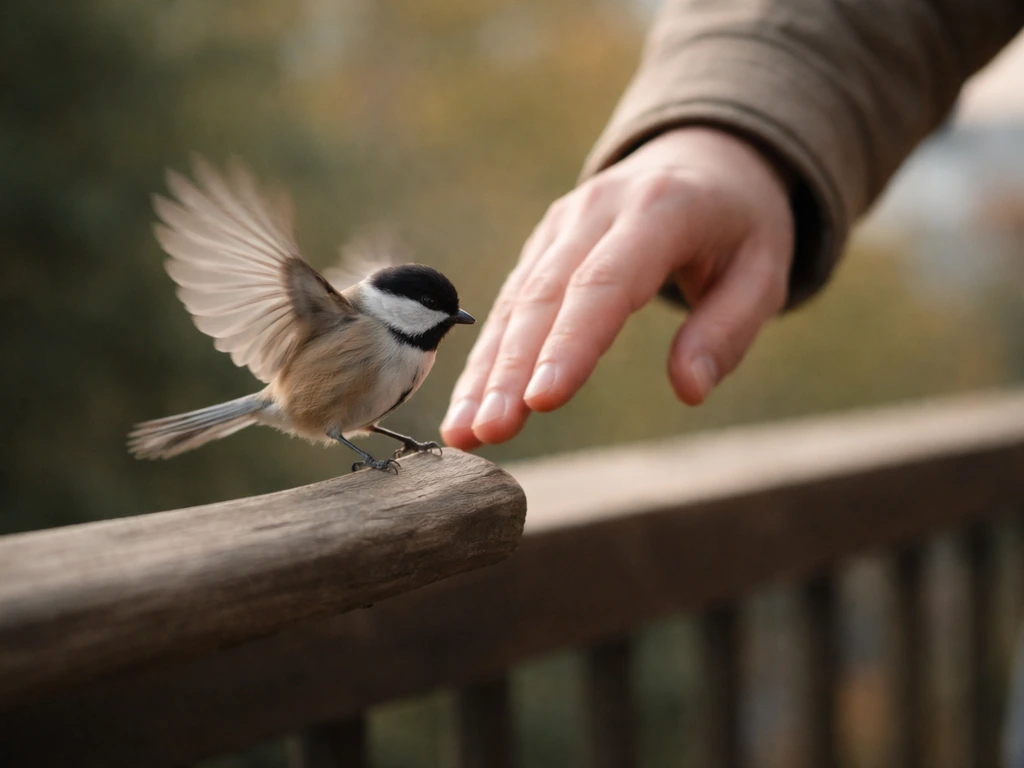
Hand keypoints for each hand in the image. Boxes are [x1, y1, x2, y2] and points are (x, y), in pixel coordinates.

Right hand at [441, 126, 794, 448]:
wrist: (701, 158)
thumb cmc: (739, 225)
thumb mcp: (763, 271)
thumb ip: (728, 329)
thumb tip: (689, 390)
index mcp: (661, 209)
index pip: (606, 282)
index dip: (572, 342)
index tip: (542, 400)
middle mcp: (598, 210)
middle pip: (544, 295)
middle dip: (510, 367)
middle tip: (486, 430)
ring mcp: (562, 225)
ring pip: (515, 302)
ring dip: (484, 370)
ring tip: (463, 432)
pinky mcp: (544, 246)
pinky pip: (511, 302)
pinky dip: (487, 355)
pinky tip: (468, 404)